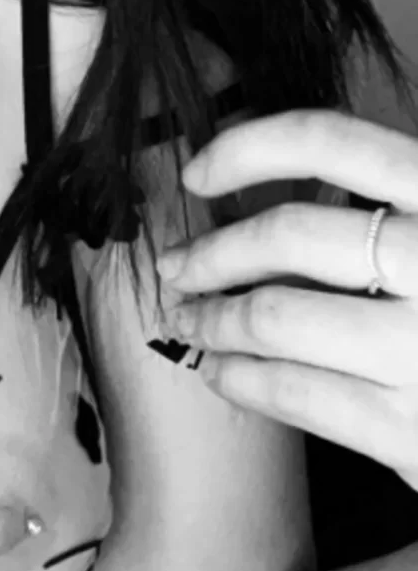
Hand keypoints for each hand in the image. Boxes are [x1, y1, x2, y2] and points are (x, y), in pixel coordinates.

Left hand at [160, 110, 417, 492]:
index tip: (198, 172)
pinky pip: (297, 394)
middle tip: (177, 267)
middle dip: (213, 251)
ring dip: (214, 319)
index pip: (334, 141)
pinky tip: (223, 375)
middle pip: (291, 234)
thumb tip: (268, 199)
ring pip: (278, 316)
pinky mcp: (413, 430)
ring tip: (190, 322)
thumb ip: (398, 207)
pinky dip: (242, 380)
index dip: (249, 147)